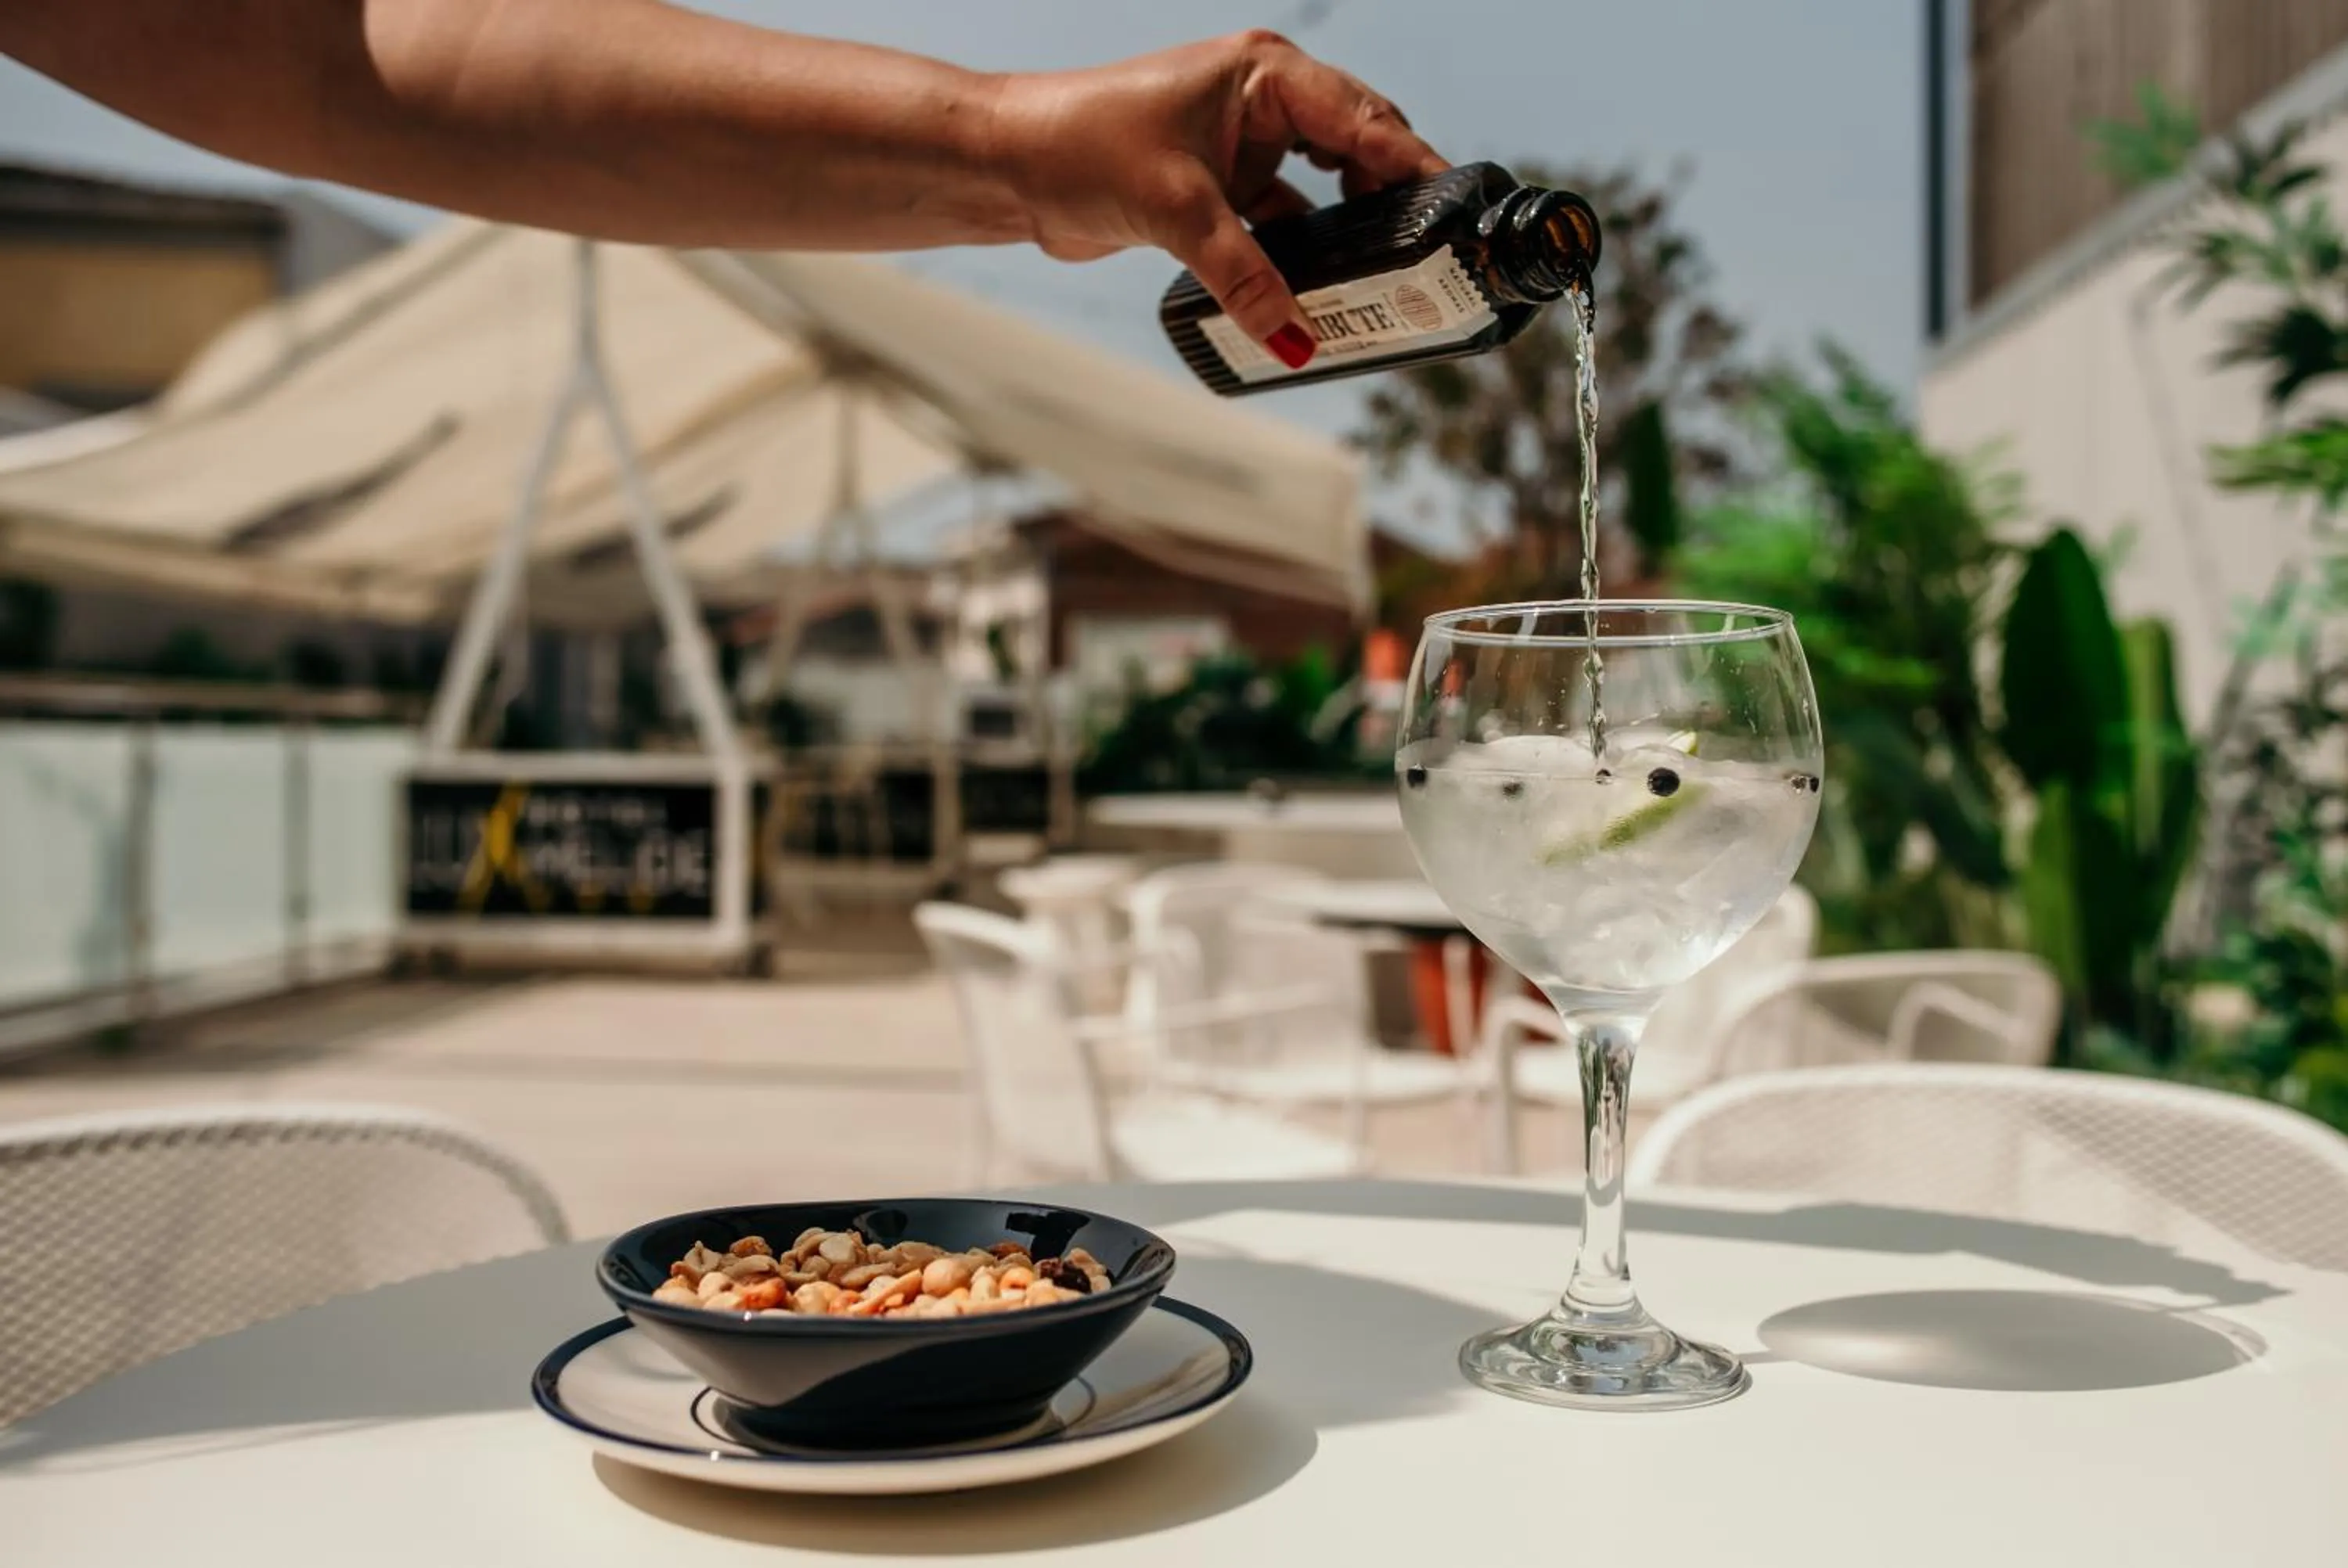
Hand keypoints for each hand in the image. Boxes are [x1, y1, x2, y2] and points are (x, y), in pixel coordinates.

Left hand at [987, 29, 1446, 366]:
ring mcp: (1242, 144)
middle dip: (1390, 201)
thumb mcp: (1177, 214)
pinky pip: (1282, 221)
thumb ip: (1244, 279)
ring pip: (1321, 190)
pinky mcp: (1221, 186)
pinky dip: (1301, 255)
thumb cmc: (1081, 149)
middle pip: (1357, 150)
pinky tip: (1321, 295)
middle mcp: (1261, 101)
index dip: (1413, 165)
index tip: (1455, 210)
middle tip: (1428, 255)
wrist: (1009, 165)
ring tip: (1385, 281)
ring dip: (1347, 234)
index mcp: (1264, 75)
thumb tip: (1297, 340)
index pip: (1364, 120)